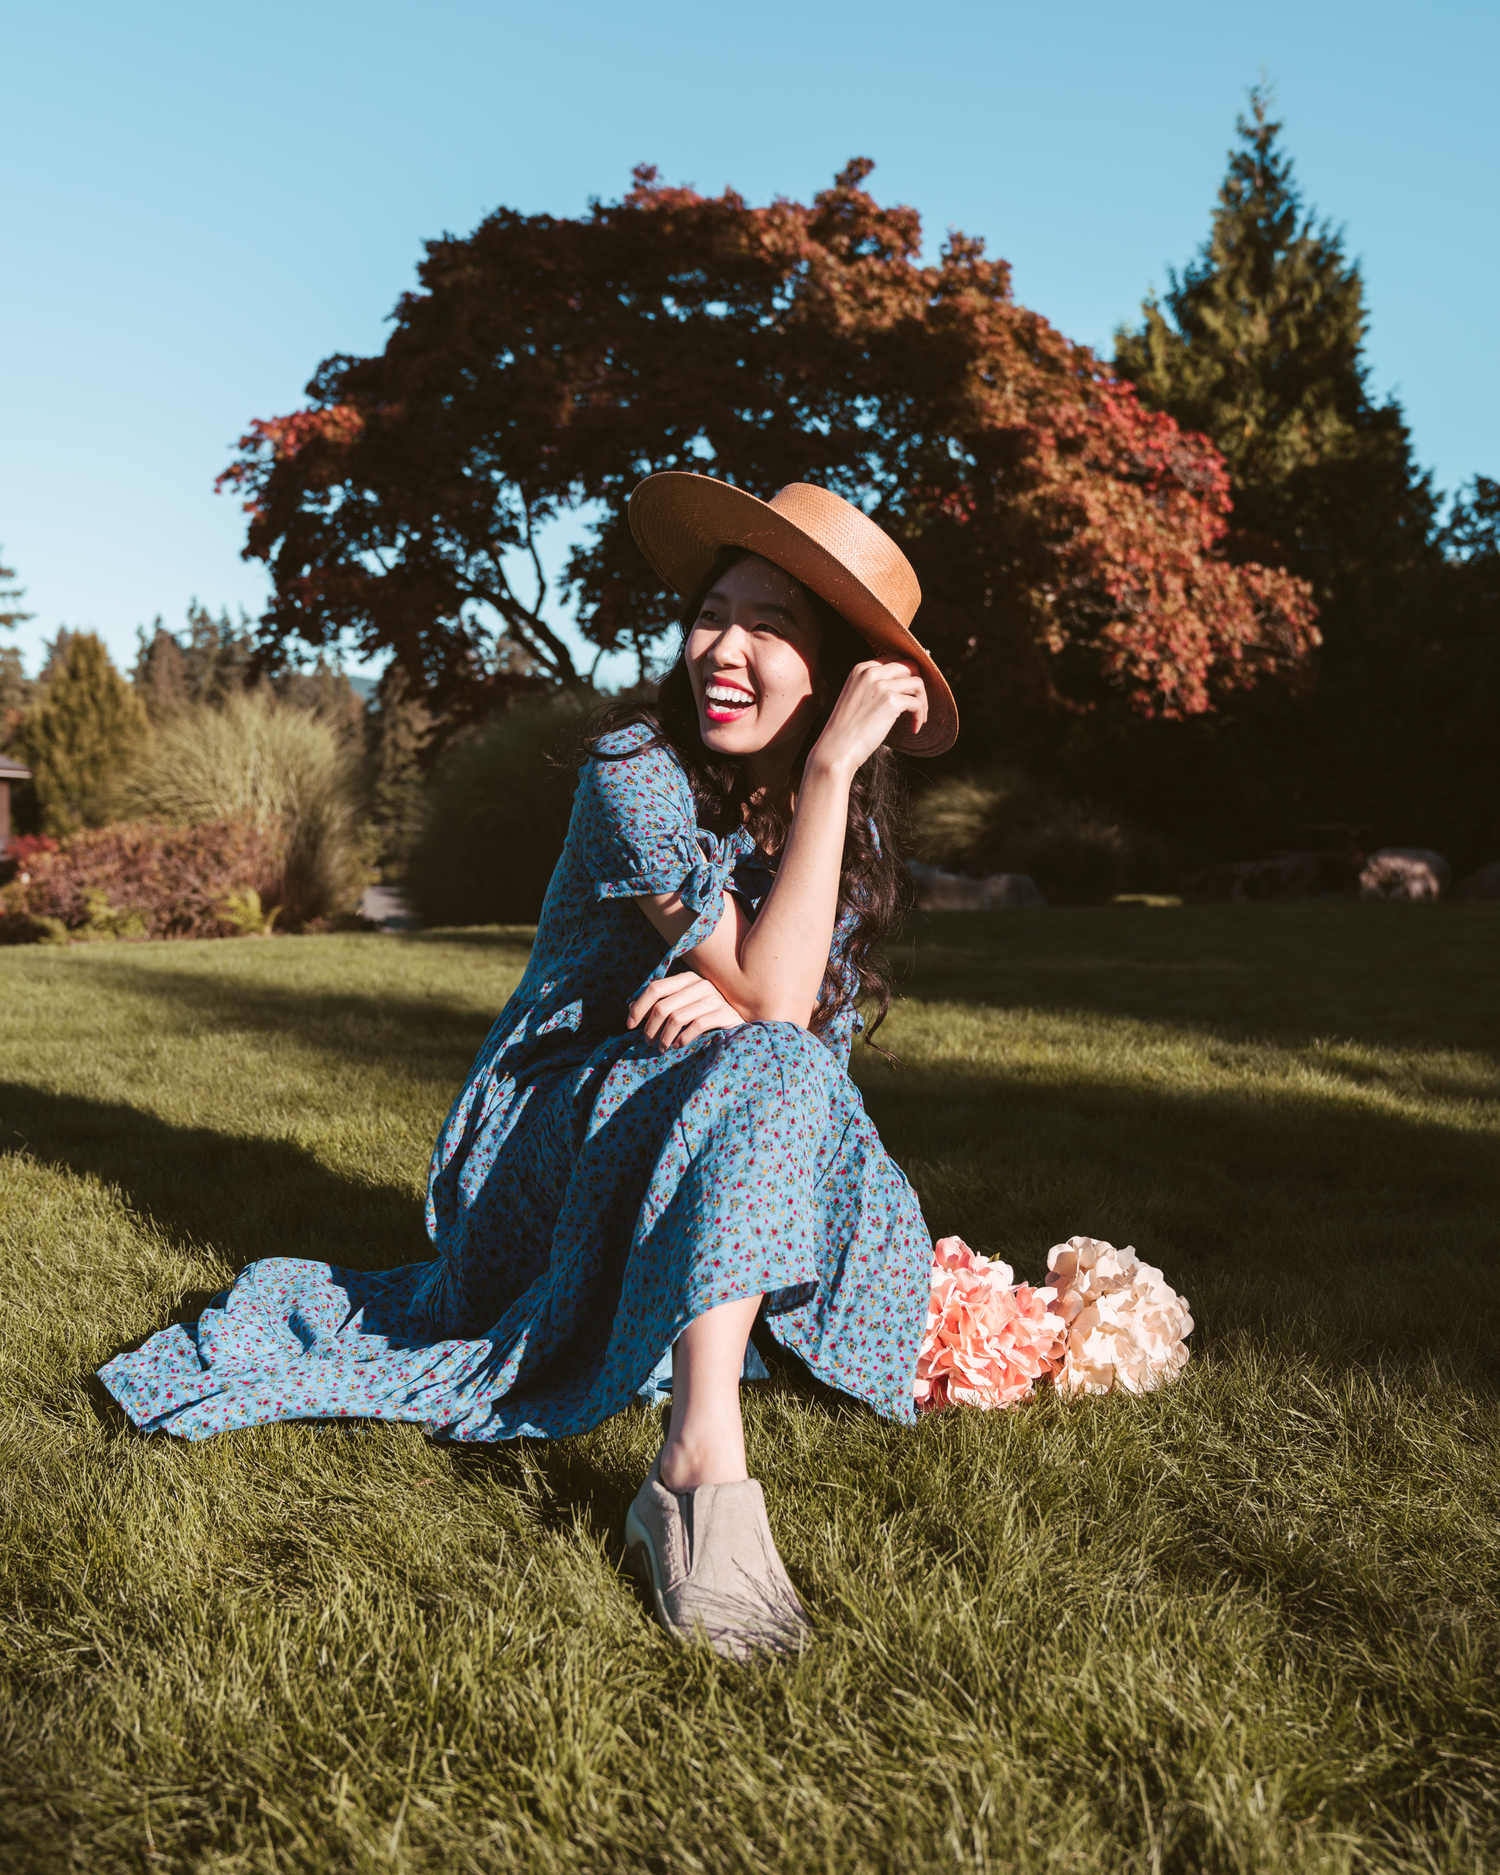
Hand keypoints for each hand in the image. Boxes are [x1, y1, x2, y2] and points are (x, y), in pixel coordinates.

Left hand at [626, 971, 745, 1049]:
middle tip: (648, 1042)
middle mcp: (700, 985)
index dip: (638, 1007)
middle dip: (650, 1028)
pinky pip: (696, 1026)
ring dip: (664, 1038)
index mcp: (687, 979)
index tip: (629, 1025)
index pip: (655, 988)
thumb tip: (630, 1007)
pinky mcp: (724, 1013)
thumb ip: (660, 1003)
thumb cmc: (706, 1013)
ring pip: (676, 1018)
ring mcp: (714, 998)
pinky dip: (682, 1039)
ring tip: (662, 1048)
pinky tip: (679, 1046)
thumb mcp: (682, 1005)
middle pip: (663, 1006)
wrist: (742, 1019)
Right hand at [808, 657, 927, 776]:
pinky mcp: (891, 701)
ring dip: (923, 701)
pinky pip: (917, 703)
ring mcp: (881, 685)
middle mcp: (871, 672)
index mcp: (861, 669)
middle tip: (918, 703)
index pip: (895, 659)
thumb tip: (902, 686)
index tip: (911, 690)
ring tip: (919, 717)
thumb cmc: (847, 730)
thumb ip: (874, 686)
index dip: (908, 674)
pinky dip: (919, 717)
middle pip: (909, 666)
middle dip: (918, 685)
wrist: (837, 748)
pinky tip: (914, 729)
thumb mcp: (856, 697)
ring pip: (918, 683)